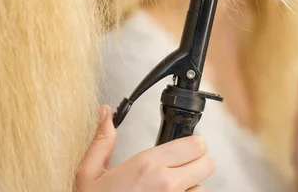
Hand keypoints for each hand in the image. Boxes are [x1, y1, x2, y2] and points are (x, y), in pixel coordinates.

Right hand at [75, 105, 214, 191]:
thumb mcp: (90, 173)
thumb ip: (102, 141)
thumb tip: (105, 113)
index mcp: (147, 165)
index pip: (196, 144)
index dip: (193, 143)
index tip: (185, 147)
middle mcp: (166, 183)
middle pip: (208, 163)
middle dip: (198, 162)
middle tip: (183, 166)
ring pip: (202, 187)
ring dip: (191, 186)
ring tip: (171, 188)